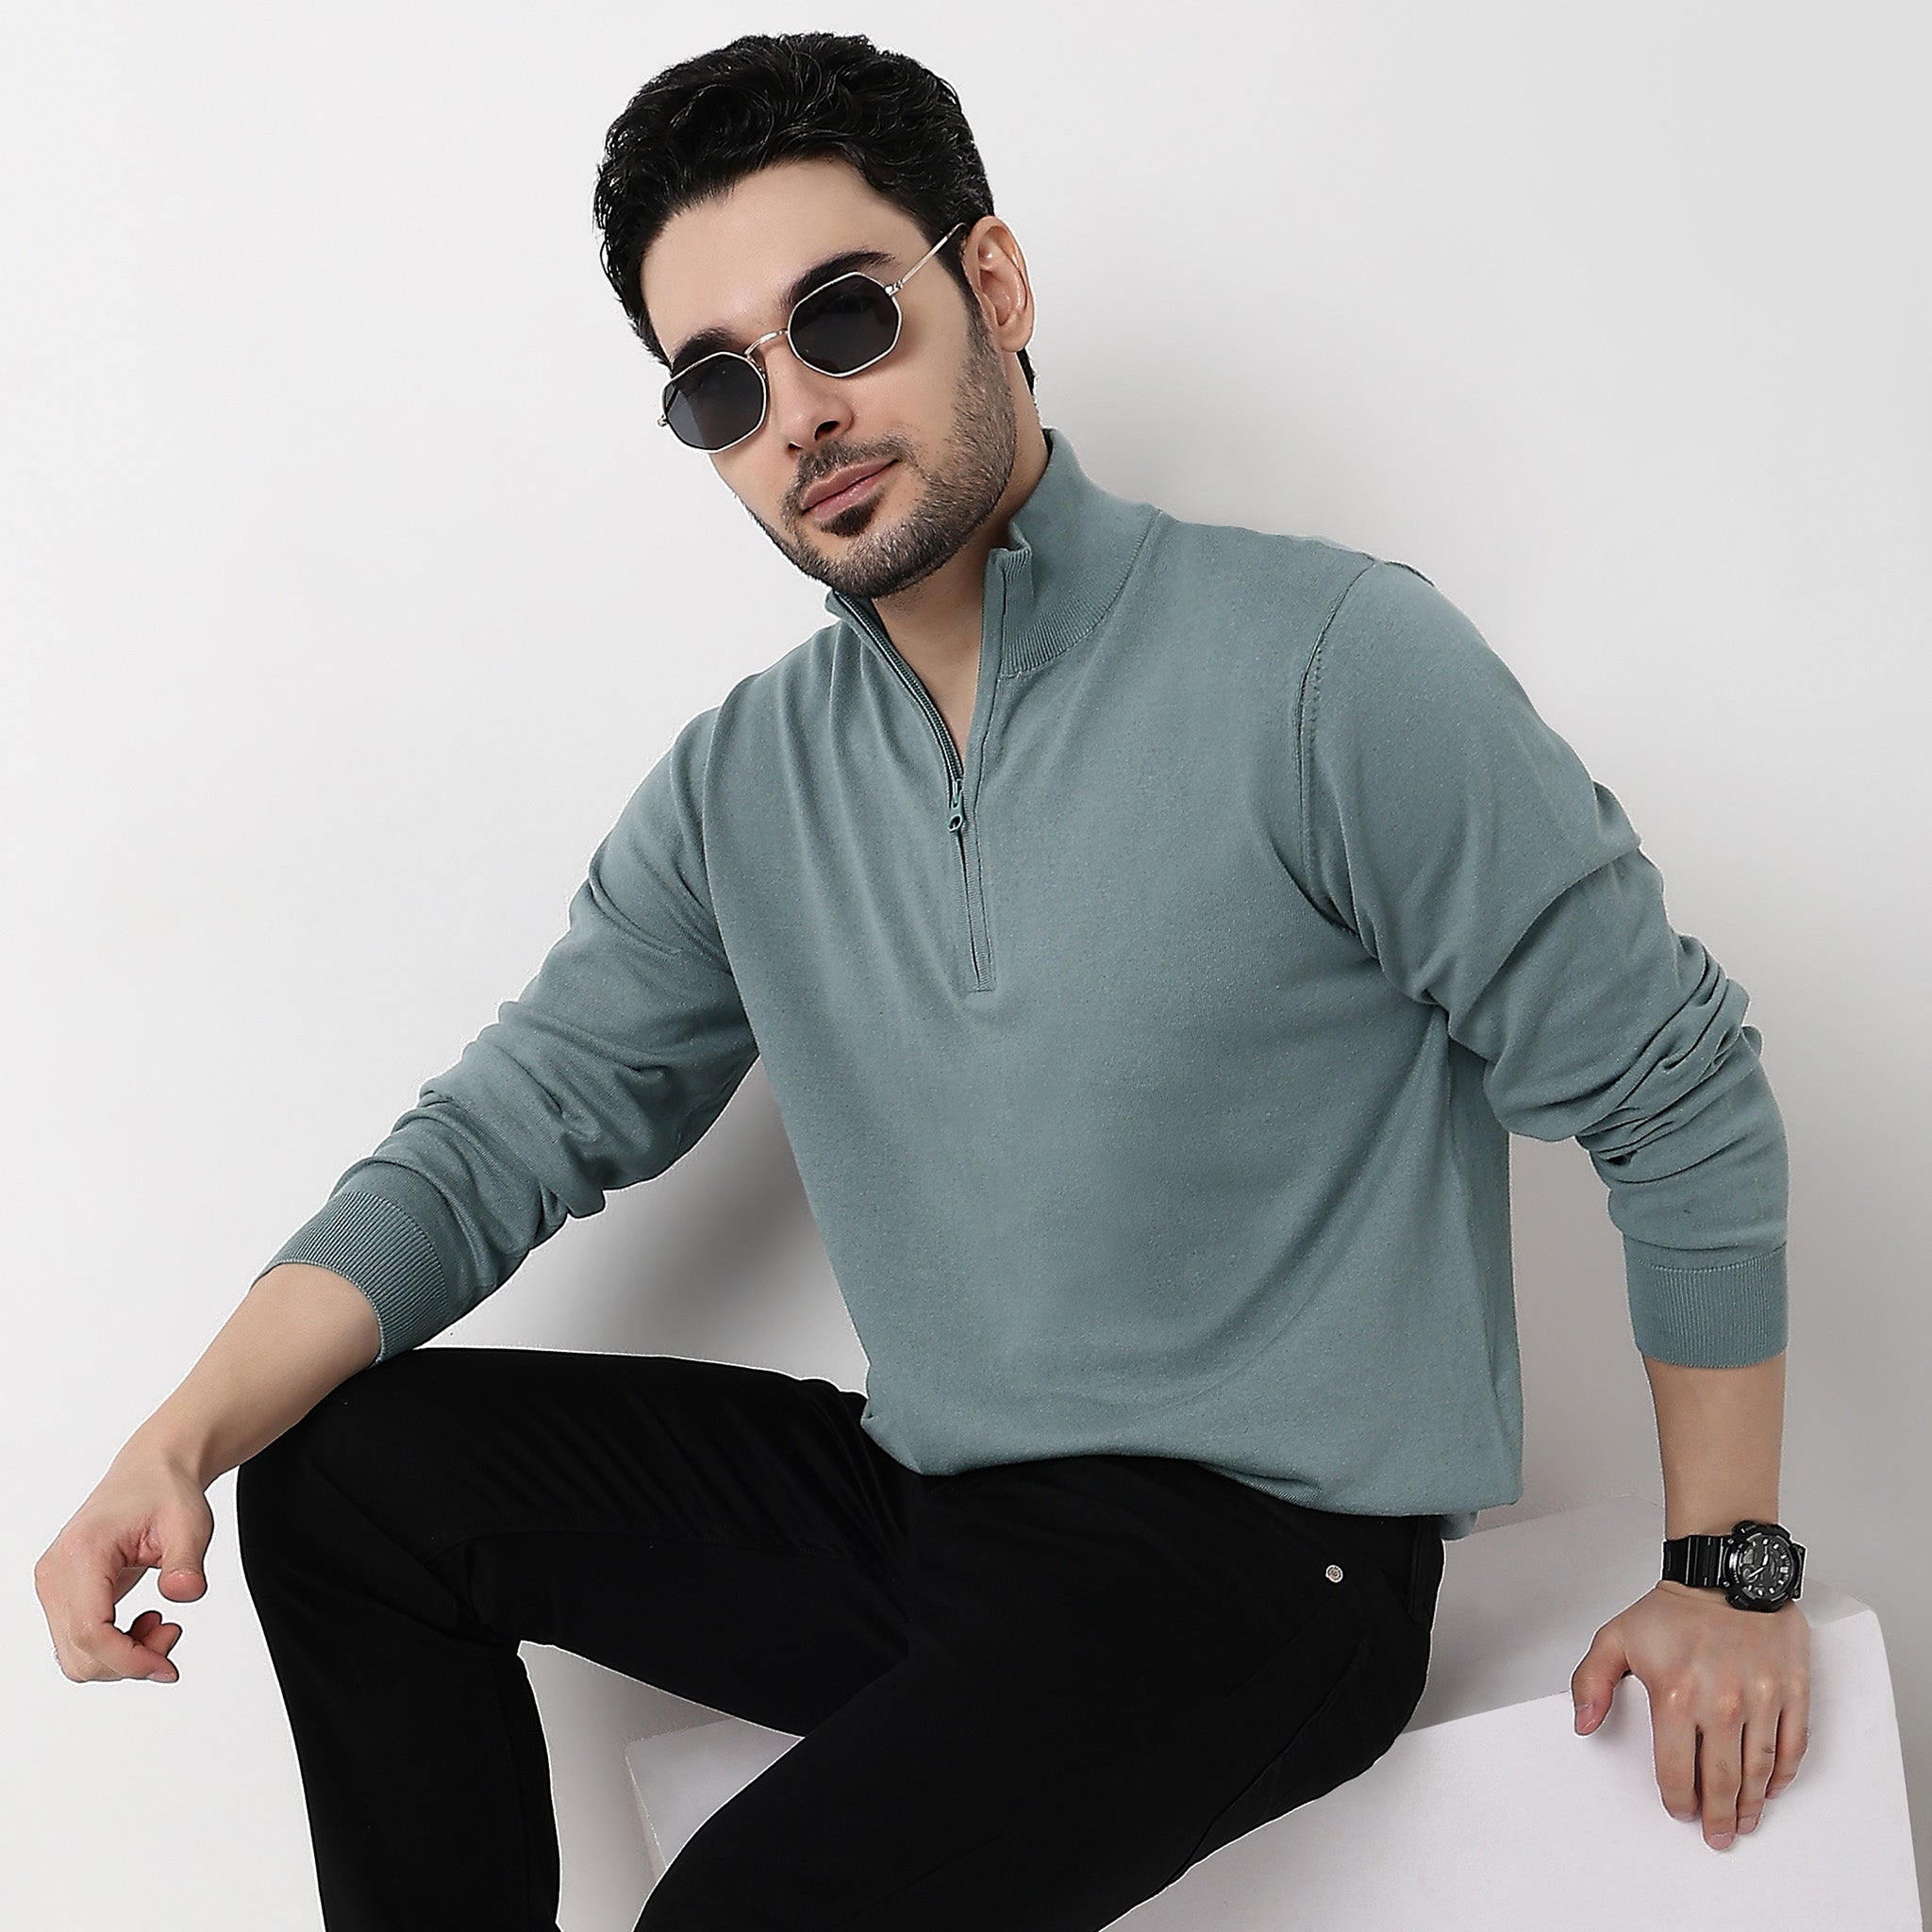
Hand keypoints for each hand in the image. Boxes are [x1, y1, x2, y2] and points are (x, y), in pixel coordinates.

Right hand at [35, 1448, 215, 1683]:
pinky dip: (112, 1648)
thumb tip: (186, 1594)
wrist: (150, 1473)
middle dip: (130, 1660)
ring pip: (76, 1656)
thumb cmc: (166, 1492)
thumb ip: (187, 1561)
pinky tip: (144, 1624)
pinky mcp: (62, 1595)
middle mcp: (55, 1574)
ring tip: (161, 1624)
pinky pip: (79, 1642)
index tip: (168, 1667)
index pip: (91, 1632)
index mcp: (81, 1554)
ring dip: (122, 1657)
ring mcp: (53, 1587)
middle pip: (80, 1654)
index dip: (129, 1660)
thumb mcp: (189, 1522)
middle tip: (172, 1632)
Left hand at [1571, 1580, 1810, 1848]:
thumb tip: (1583, 1723)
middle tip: (1718, 1835)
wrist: (1722, 1572)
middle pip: (1721, 1781)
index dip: (1678, 1798)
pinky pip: (1792, 1745)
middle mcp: (1721, 1702)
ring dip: (1751, 1803)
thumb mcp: (1616, 1638)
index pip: (1677, 1769)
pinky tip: (1772, 1787)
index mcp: (1676, 1695)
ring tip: (1744, 1821)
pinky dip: (1783, 1773)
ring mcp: (1761, 1698)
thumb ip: (1591, 1682)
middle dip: (1718, 1816)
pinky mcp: (1792, 1690)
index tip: (1681, 1809)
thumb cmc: (1674, 1608)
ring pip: (1759, 1770)